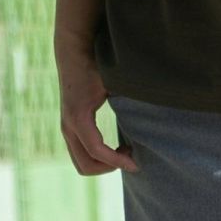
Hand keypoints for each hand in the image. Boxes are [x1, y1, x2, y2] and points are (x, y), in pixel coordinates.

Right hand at [56, 40, 139, 176]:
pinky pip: (81, 154)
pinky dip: (98, 158)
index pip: (97, 150)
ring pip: (81, 163)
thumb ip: (130, 100)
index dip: (117, 161)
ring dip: (103, 165)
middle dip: (110, 167)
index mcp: (79, 117)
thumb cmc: (96, 66)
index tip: (136, 164)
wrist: (74, 53)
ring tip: (124, 152)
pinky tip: (117, 147)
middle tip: (131, 158)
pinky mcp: (69, 128)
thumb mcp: (113, 83)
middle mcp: (68, 126)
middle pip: (86, 165)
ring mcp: (66, 128)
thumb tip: (154, 113)